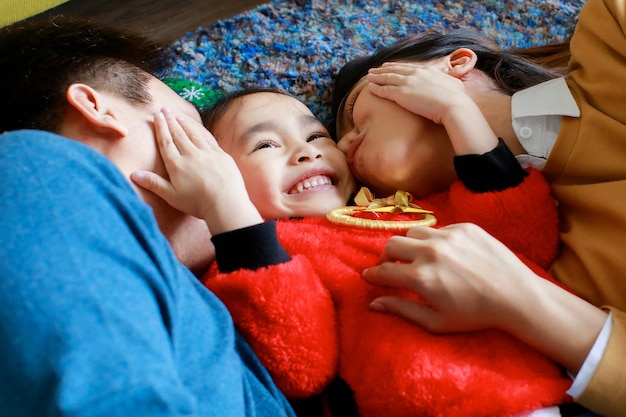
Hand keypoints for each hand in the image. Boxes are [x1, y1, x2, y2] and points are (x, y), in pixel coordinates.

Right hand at [131, 108, 262, 233]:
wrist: (226, 203)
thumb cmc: (197, 203)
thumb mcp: (171, 196)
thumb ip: (153, 183)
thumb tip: (133, 174)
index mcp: (177, 165)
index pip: (166, 142)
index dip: (160, 128)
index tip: (156, 115)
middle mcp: (191, 155)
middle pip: (178, 134)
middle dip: (170, 120)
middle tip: (165, 109)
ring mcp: (208, 153)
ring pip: (194, 134)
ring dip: (186, 124)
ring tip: (179, 116)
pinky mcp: (222, 156)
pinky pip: (209, 139)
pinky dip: (202, 132)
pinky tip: (199, 129)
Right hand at [362, 222, 607, 371]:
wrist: (517, 296)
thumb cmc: (475, 314)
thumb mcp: (436, 321)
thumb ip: (402, 310)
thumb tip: (374, 303)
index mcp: (421, 278)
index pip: (383, 271)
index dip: (372, 275)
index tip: (368, 276)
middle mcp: (430, 252)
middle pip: (392, 245)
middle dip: (386, 257)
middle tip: (391, 267)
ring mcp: (448, 236)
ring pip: (414, 233)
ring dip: (409, 246)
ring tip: (417, 258)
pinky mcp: (465, 227)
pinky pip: (439, 229)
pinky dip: (434, 241)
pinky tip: (446, 255)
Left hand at [367, 63, 497, 153]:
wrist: (453, 106)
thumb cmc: (457, 98)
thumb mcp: (455, 84)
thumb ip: (449, 81)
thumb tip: (456, 83)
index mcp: (428, 70)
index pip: (408, 67)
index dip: (397, 66)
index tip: (389, 66)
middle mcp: (416, 73)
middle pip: (395, 70)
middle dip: (383, 70)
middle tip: (374, 70)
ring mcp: (407, 83)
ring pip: (387, 78)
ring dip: (376, 77)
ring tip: (368, 77)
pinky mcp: (401, 94)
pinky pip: (384, 90)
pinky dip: (376, 88)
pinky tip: (369, 88)